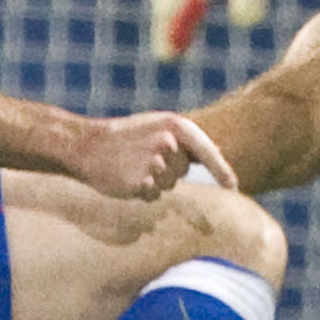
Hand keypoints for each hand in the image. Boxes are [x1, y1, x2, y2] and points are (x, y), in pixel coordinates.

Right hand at [71, 112, 240, 200]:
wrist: (86, 145)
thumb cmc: (125, 138)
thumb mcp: (157, 128)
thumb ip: (184, 141)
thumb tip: (216, 154)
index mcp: (175, 125)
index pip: (207, 151)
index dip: (222, 171)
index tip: (233, 188)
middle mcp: (168, 141)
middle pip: (182, 170)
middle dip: (167, 170)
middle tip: (141, 158)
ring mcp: (154, 162)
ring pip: (168, 184)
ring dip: (154, 181)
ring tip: (132, 166)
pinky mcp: (141, 182)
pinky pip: (152, 195)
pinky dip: (142, 191)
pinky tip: (126, 178)